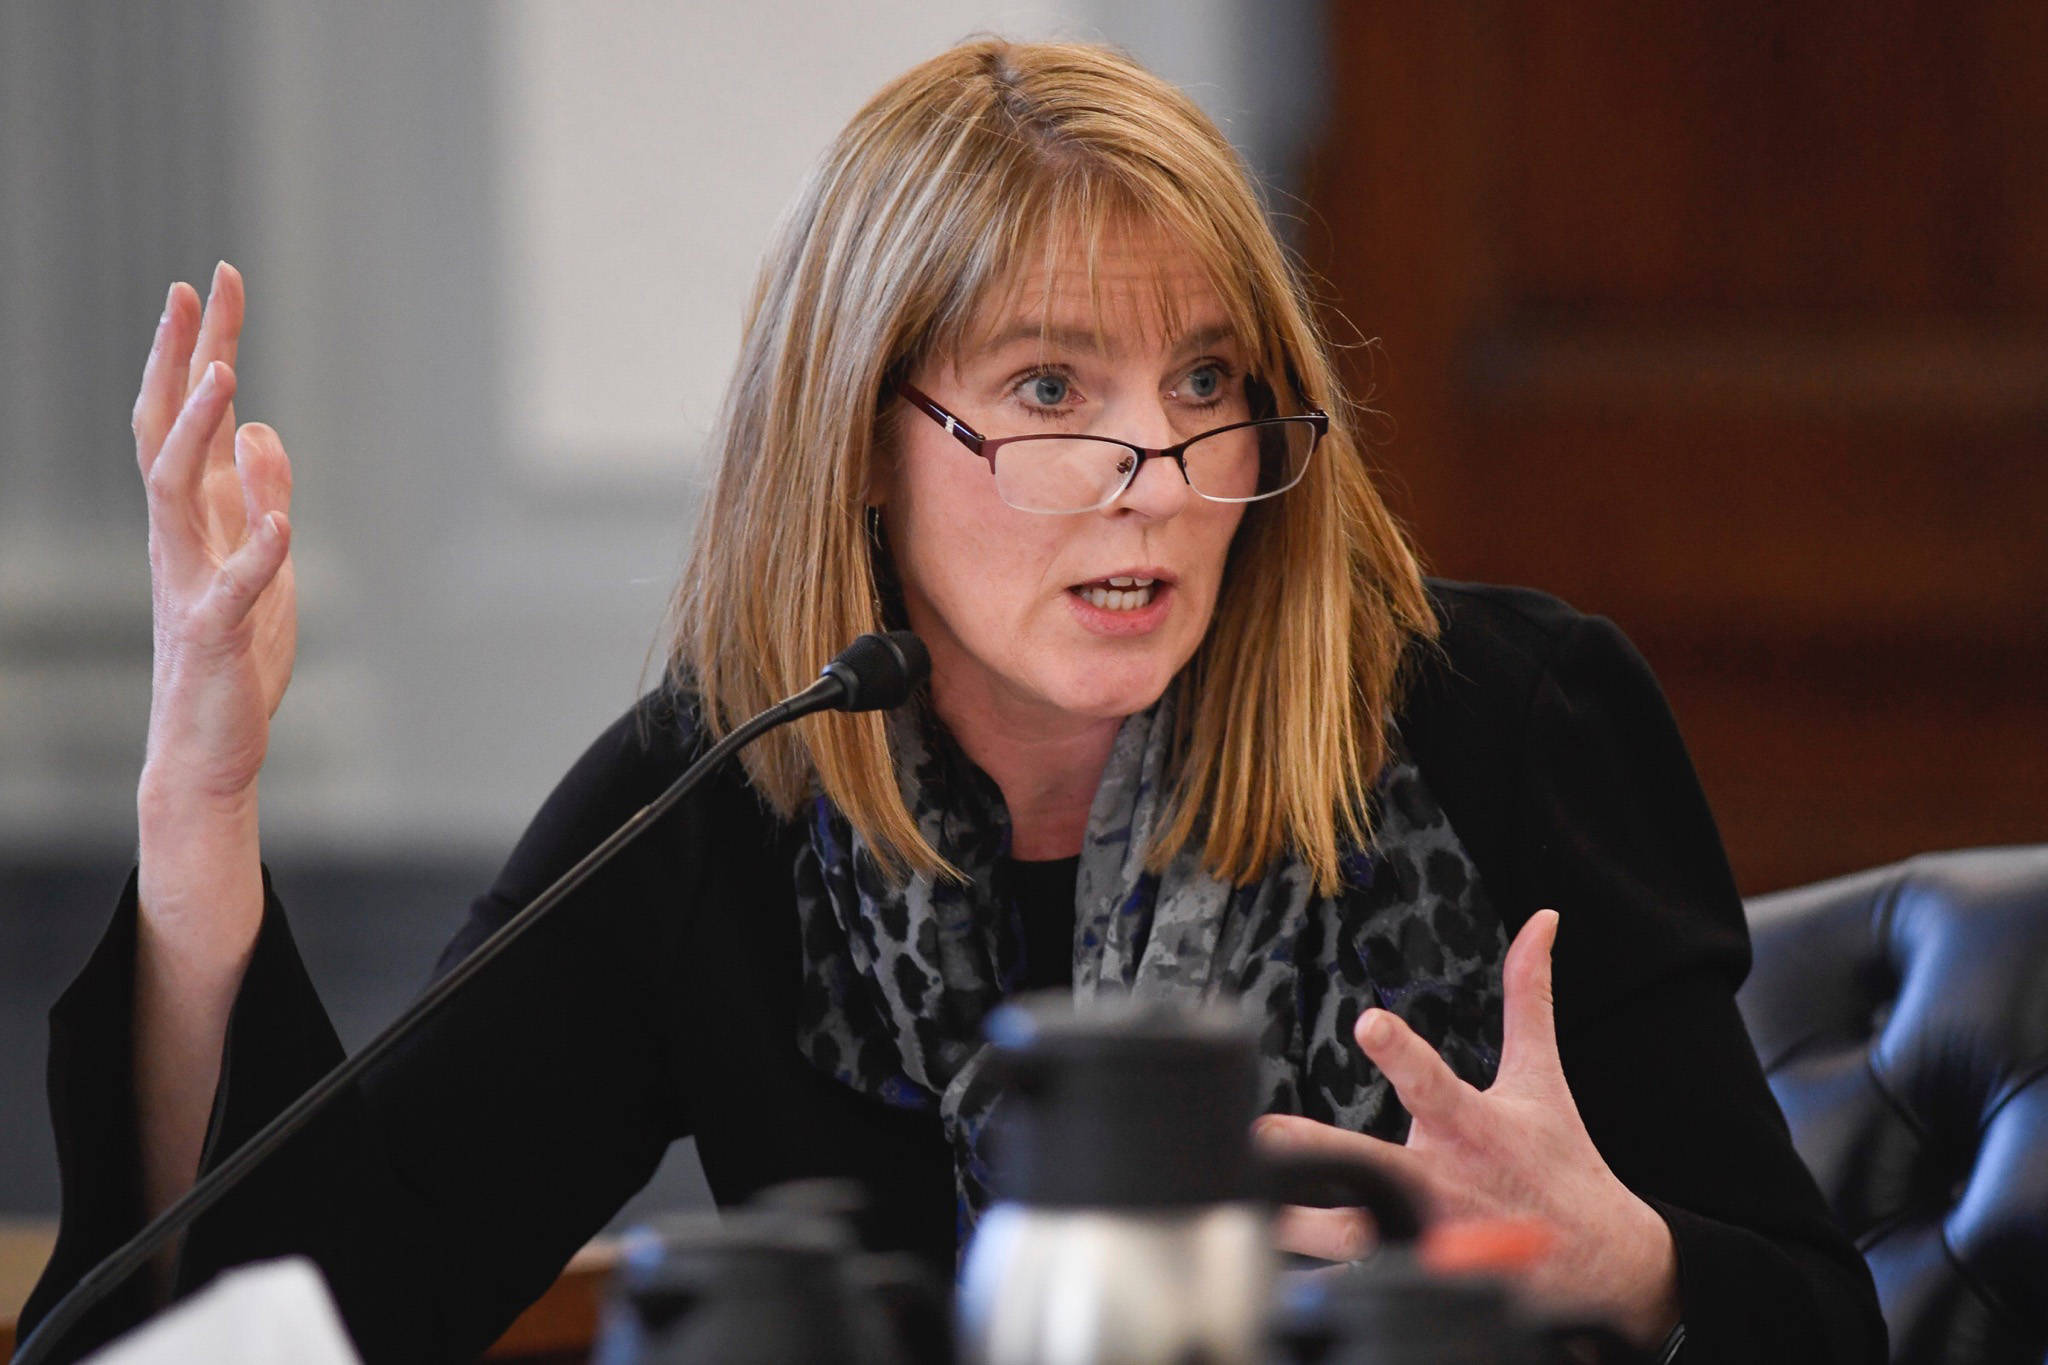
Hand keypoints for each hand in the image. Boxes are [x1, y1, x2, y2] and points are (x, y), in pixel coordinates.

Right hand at [136, 262, 296, 807]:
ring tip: (222, 377)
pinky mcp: (215, 634)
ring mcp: (191, 582)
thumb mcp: (265, 561)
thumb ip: (262, 497)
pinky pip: (231, 588)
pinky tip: (282, 523)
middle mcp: (180, 538)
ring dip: (198, 433)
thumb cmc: (235, 653)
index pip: (190, 417)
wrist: (209, 745)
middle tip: (191, 294)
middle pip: (165, 433)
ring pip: (176, 494)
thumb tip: (259, 428)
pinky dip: (257, 552)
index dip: (202, 349)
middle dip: (177, 362)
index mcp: (196, 517)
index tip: (213, 282)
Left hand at [1254, 910, 1681, 1344]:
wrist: (1600, 1260)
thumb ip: (1529, 996)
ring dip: (1303, 1227)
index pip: (1434, 1081)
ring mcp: (1429, 1235)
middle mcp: (1444, 1181)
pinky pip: (1356, 1280)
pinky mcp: (1417, 1274)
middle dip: (1324, 1154)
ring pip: (1355, 1235)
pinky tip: (1270, 1270)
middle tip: (1269, 1135)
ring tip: (1250, 1209)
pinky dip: (1318, 1281)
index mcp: (1474, 1127)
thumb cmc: (1559, 1162)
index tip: (1371, 1021)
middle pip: (1378, 1167)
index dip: (1402, 1052)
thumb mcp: (1543, 1077)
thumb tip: (1541, 921)